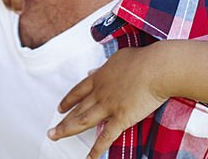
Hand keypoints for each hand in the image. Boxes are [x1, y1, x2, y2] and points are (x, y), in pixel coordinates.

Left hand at [47, 47, 166, 158]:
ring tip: (56, 137)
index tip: (60, 108)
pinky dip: (97, 149)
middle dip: (62, 121)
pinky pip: (106, 137)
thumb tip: (93, 71)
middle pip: (76, 109)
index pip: (78, 91)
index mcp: (99, 78)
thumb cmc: (141, 60)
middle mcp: (99, 93)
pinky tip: (89, 157)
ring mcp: (108, 106)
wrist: (155, 68)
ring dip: (67, 130)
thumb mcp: (118, 58)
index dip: (67, 101)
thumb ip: (104, 67)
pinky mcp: (121, 118)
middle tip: (51, 131)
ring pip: (82, 121)